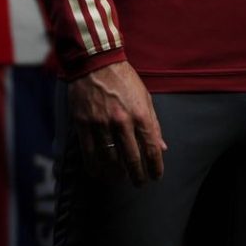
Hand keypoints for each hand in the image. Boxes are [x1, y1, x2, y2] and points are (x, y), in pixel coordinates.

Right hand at [69, 60, 166, 185]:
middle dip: (137, 176)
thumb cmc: (124, 79)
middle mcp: (122, 121)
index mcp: (140, 114)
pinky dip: (94, 168)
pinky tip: (99, 173)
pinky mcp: (83, 124)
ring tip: (120, 178)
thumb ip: (154, 123)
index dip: (155, 167)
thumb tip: (162, 148)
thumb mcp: (145, 97)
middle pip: (132, 160)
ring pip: (110, 160)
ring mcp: (101, 124)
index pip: (151, 149)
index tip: (156, 176)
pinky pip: (88, 153)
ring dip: (116, 174)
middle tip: (139, 183)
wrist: (96, 62)